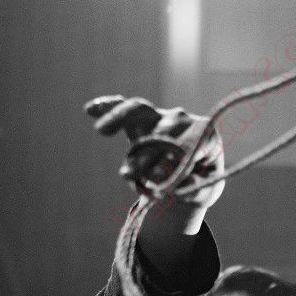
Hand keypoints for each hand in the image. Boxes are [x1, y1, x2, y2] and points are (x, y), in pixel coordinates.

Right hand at [84, 95, 224, 208]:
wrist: (197, 166)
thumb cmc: (202, 178)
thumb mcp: (206, 190)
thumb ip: (197, 188)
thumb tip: (183, 187)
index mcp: (205, 134)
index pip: (188, 146)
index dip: (172, 162)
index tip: (159, 181)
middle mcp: (183, 119)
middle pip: (162, 133)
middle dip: (145, 155)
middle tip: (128, 176)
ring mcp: (161, 115)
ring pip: (140, 110)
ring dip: (120, 118)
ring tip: (101, 130)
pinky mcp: (144, 116)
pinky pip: (126, 107)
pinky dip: (109, 106)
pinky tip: (89, 109)